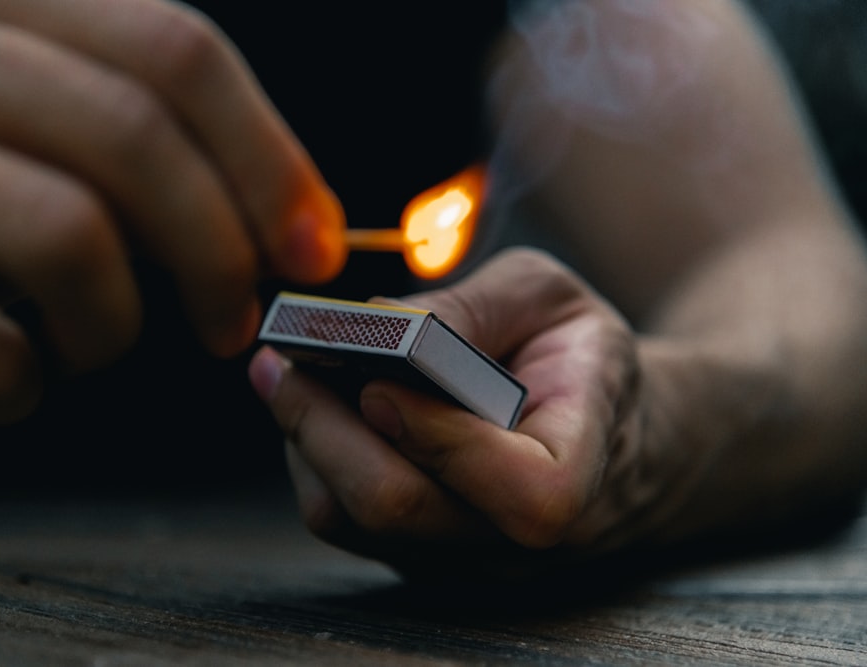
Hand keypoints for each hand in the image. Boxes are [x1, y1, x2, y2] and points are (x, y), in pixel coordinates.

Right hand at [0, 0, 344, 421]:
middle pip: (135, 138)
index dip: (269, 159)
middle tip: (232, 319)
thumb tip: (278, 211)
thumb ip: (105, 107)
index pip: (173, 52)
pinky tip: (9, 377)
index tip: (312, 245)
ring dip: (116, 323)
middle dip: (221, 253)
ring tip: (97, 341)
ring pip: (67, 235)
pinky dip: (22, 386)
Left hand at [249, 248, 668, 579]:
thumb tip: (375, 323)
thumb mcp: (551, 299)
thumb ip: (473, 308)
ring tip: (284, 371)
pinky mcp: (416, 553)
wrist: (606, 431)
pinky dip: (314, 455)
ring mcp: (461, 557)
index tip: (379, 381)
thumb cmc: (579, 357)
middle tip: (282, 363)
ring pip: (354, 520)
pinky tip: (312, 402)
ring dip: (308, 440)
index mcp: (586, 474)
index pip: (525, 494)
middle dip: (328, 431)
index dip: (445, 442)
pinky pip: (343, 516)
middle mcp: (520, 540)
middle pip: (403, 513)